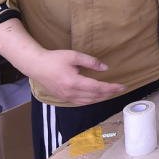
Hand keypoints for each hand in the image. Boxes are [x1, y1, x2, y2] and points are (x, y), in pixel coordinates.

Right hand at [0, 17, 125, 104]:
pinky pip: (80, 102)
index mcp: (74, 82)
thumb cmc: (55, 58)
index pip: (97, 88)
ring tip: (111, 93)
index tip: (122, 86)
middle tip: (120, 89)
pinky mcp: (63, 98)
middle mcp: (70, 93)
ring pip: (88, 102)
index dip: (111, 88)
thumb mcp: (74, 56)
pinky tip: (97, 96)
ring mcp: (66, 97)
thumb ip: (91, 62)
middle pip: (94, 97)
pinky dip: (91, 100)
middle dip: (109, 94)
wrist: (36, 66)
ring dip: (101, 98)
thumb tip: (105, 68)